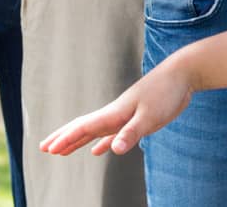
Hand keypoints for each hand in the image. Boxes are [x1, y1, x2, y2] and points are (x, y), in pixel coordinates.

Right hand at [40, 62, 194, 156]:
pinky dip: (102, 143)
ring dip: (78, 141)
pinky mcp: (136, 118)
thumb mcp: (150, 117)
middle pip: (83, 127)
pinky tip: (97, 151)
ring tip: (62, 150)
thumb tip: (113, 150)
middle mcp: (115, 114)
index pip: (84, 128)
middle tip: (43, 148)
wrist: (182, 74)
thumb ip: (131, 133)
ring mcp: (124, 115)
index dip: (66, 139)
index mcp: (115, 114)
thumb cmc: (166, 93)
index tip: (49, 148)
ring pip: (94, 131)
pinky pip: (112, 134)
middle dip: (63, 138)